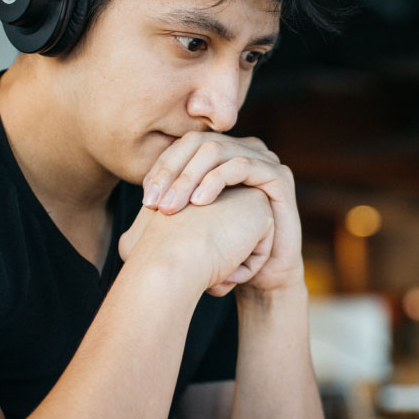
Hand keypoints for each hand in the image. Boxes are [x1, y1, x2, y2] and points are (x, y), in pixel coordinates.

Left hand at [141, 133, 303, 292]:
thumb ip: (171, 205)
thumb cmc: (226, 251)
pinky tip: (200, 202)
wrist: (263, 276)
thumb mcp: (192, 224)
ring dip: (189, 177)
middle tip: (155, 204)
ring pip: (217, 150)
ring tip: (173, 207)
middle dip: (172, 172)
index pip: (184, 146)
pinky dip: (217, 180)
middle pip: (198, 143)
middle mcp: (243, 151)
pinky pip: (242, 165)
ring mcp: (264, 160)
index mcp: (223, 156)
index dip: (161, 168)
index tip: (146, 200)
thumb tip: (140, 203)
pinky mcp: (279, 175)